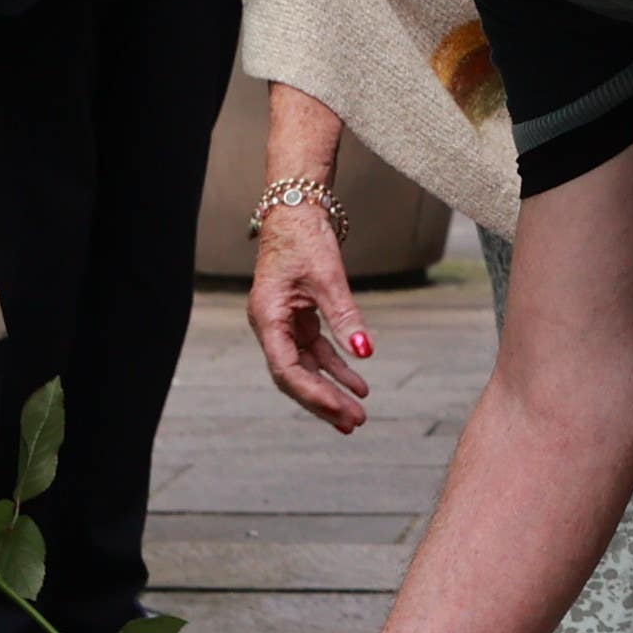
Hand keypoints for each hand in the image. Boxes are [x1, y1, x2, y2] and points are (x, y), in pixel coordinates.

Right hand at [248, 188, 372, 432]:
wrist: (296, 209)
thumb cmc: (305, 238)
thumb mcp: (329, 278)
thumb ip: (346, 317)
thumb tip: (366, 354)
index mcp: (267, 318)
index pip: (287, 369)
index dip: (314, 393)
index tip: (341, 410)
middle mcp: (270, 326)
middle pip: (295, 376)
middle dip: (324, 401)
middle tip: (353, 424)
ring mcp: (282, 323)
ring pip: (307, 367)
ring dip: (332, 388)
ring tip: (358, 413)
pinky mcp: (297, 317)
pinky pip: (316, 350)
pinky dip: (337, 366)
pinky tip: (358, 381)